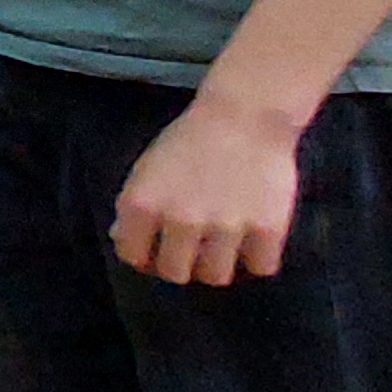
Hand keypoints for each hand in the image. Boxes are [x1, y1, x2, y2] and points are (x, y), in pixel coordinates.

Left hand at [113, 92, 303, 284]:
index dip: (144, 256)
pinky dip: (257, 258)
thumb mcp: (147, 168)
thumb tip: (123, 238)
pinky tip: (253, 240)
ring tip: (222, 246)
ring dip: (216, 264)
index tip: (156, 251)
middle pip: (175, 273)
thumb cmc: (191, 139)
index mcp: (143, 205)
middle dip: (180, 264)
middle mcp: (180, 220)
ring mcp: (225, 227)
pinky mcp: (267, 229)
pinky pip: (260, 267)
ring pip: (215, 276)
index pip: (133, 256)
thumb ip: (135, 207)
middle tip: (191, 250)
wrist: (245, 114)